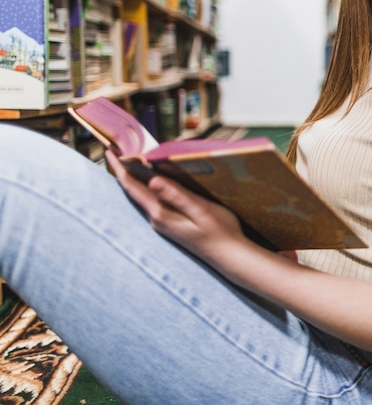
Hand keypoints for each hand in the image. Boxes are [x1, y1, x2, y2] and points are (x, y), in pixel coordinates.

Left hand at [105, 151, 248, 264]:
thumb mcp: (200, 210)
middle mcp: (157, 219)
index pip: (133, 187)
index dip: (120, 168)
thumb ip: (177, 195)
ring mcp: (162, 223)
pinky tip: (149, 179)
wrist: (229, 256)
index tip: (109, 151)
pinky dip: (145, 186)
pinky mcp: (170, 223)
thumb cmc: (220, 231)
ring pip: (141, 196)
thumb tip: (153, 179)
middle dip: (122, 170)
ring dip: (133, 178)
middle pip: (133, 191)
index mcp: (161, 213)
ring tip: (127, 160)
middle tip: (114, 150)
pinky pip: (151, 200)